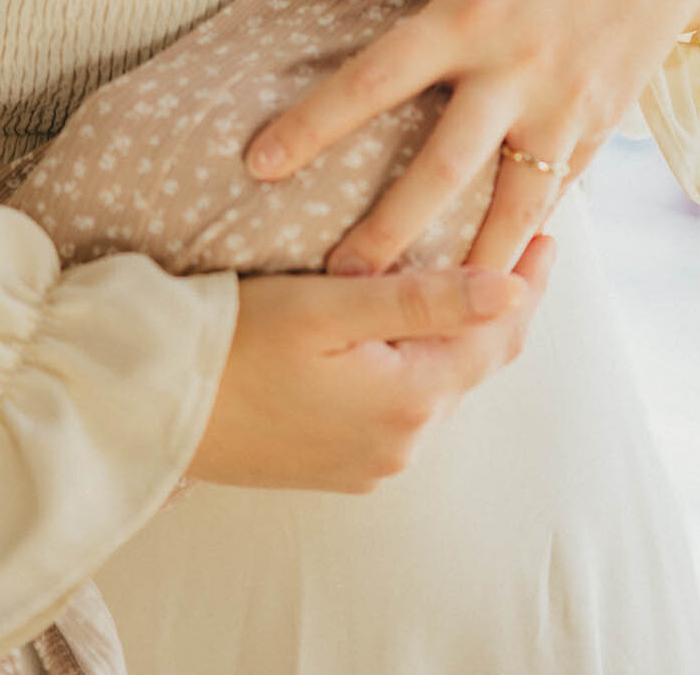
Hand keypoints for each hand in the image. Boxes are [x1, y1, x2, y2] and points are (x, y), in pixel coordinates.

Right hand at [187, 238, 552, 491]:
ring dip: (456, 336)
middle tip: (516, 243)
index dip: (528, 284)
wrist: (150, 408)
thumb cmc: (235, 339)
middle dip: (498, 307)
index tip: (549, 233)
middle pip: (472, 364)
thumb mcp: (331, 305)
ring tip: (467, 278)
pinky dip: (417, 365)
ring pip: (437, 386)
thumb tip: (514, 288)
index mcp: (408, 401)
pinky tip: (406, 332)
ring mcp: (369, 462)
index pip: (497, 337)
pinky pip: (400, 408)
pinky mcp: (337, 466)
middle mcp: (401, 444)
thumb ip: (425, 300)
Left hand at [246, 0, 699, 273]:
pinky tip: (494, 271)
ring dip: (467, 261)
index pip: (376, 78)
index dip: (314, 123)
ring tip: (426, 308)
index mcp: (475, 11)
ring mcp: (567, 105)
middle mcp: (519, 70)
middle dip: (387, 231)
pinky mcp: (603, 123)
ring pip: (510, 203)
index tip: (260, 164)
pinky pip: (559, 191)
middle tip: (336, 280)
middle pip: (441, 168)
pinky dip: (526, 233)